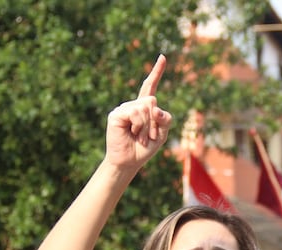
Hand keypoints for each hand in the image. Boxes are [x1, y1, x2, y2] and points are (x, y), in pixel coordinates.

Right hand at [104, 54, 173, 171]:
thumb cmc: (145, 148)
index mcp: (145, 108)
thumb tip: (154, 107)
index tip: (163, 57)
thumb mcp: (163, 134)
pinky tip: (132, 133)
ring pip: (146, 107)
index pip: (150, 86)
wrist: (130, 161)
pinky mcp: (116, 114)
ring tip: (140, 137)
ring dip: (148, 127)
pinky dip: (139, 126)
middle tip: (149, 135)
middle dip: (155, 121)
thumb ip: (165, 119)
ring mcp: (124, 108)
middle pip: (153, 100)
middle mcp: (134, 105)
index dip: (157, 72)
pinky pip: (135, 113)